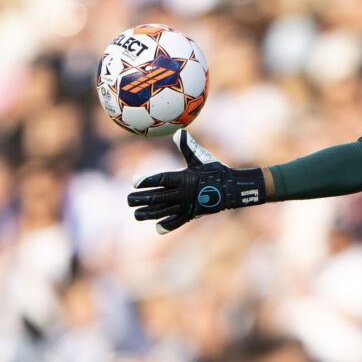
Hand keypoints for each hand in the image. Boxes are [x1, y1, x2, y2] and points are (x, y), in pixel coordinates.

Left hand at [127, 130, 265, 233]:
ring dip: (148, 213)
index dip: (147, 180)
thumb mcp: (201, 158)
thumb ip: (188, 147)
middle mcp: (183, 193)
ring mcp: (187, 205)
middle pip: (158, 197)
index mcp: (183, 178)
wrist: (232, 188)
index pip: (161, 179)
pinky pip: (178, 222)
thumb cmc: (215, 171)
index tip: (134, 181)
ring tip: (136, 214)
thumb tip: (179, 132)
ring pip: (164, 211)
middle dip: (141, 199)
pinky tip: (157, 228)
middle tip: (128, 199)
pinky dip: (168, 226)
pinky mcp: (192, 214)